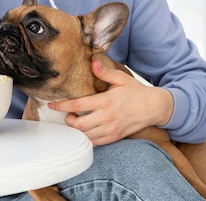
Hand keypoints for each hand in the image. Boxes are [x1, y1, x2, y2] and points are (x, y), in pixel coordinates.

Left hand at [49, 60, 174, 145]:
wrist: (154, 107)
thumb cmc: (136, 92)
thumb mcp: (121, 78)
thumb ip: (105, 72)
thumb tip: (93, 63)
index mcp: (105, 101)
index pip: (78, 106)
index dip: (62, 105)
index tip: (52, 104)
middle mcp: (107, 117)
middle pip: (78, 125)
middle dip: (68, 120)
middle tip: (67, 115)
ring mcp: (111, 129)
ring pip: (85, 136)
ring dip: (76, 131)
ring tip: (75, 123)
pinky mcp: (115, 137)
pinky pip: (95, 143)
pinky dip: (86, 139)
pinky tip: (84, 132)